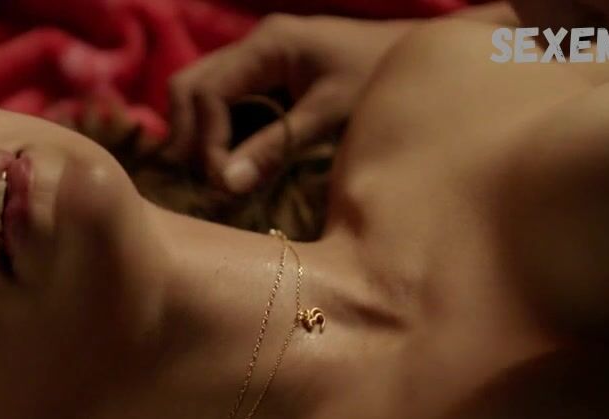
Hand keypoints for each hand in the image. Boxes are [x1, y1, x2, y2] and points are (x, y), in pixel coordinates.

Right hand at [164, 13, 412, 193]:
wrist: (421, 60)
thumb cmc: (382, 80)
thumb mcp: (331, 114)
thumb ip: (278, 147)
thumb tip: (226, 184)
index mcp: (268, 44)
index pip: (206, 92)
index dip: (205, 141)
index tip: (221, 182)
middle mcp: (254, 46)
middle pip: (188, 87)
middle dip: (187, 137)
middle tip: (202, 183)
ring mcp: (257, 60)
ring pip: (198, 94)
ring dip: (197, 136)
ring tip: (211, 179)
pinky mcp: (266, 79)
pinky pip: (222, 104)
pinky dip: (215, 134)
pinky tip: (227, 166)